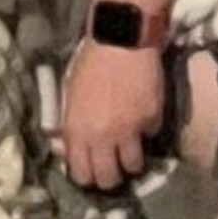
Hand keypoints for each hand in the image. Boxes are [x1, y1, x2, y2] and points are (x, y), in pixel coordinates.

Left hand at [51, 41, 164, 189]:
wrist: (121, 39)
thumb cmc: (90, 63)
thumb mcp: (70, 95)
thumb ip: (69, 125)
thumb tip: (65, 149)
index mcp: (78, 131)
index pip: (81, 175)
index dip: (87, 176)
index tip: (91, 170)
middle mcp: (103, 137)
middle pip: (108, 179)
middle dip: (110, 177)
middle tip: (113, 167)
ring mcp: (130, 130)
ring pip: (133, 166)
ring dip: (131, 160)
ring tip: (130, 150)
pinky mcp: (152, 119)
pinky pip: (151, 135)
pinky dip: (147, 130)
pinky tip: (143, 116)